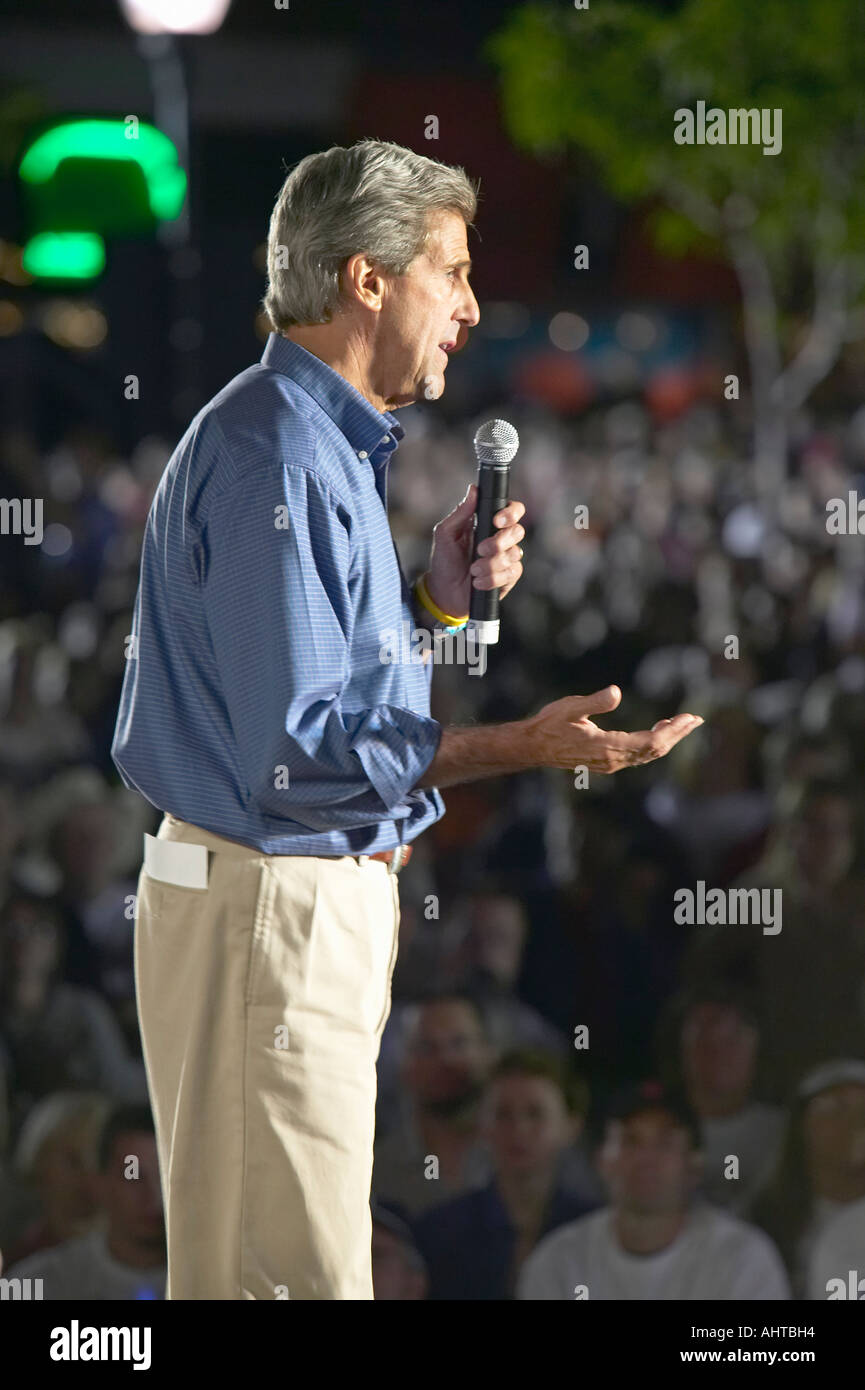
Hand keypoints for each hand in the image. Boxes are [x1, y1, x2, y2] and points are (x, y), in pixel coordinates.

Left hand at [424, 484, 525, 618]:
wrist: (444, 591)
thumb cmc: (444, 560)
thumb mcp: (445, 533)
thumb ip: (460, 512)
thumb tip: (473, 490)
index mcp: (489, 523)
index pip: (513, 510)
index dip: (510, 513)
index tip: (496, 521)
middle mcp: (502, 538)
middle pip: (517, 531)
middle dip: (498, 542)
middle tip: (480, 550)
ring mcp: (507, 558)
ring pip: (514, 554)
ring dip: (490, 564)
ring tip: (473, 570)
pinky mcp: (509, 577)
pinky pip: (510, 573)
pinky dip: (492, 579)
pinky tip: (478, 582)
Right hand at [525, 685, 702, 773]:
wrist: (533, 746)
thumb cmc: (549, 724)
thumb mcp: (570, 707)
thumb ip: (594, 702)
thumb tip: (616, 692)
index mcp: (608, 747)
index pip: (650, 742)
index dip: (671, 731)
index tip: (688, 718)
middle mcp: (613, 759)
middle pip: (654, 750)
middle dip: (676, 734)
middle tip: (696, 720)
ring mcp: (610, 763)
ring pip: (648, 754)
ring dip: (667, 738)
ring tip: (683, 723)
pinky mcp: (607, 761)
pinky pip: (638, 754)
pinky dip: (653, 742)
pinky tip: (658, 729)